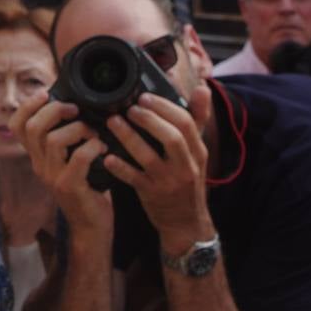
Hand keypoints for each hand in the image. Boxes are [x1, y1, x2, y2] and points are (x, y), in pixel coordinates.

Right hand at [11, 90, 113, 238]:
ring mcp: (52, 177)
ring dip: (78, 129)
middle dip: (54, 110)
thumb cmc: (86, 191)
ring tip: (93, 133)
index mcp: (37, 157)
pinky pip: (78, 157)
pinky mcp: (69, 186)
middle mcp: (39, 165)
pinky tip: (102, 147)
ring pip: (54, 140)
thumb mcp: (68, 163)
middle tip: (74, 109)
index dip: (28, 106)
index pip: (17, 126)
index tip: (47, 94)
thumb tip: (75, 109)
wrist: (91, 227)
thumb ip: (66, 142)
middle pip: (32, 128)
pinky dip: (93, 146)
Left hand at [100, 85, 214, 253]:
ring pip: (149, 156)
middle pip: (171, 137)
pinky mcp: (152, 194)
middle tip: (129, 107)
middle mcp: (186, 166)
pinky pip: (134, 179)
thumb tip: (202, 87)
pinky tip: (107, 157)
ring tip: (113, 122)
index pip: (186, 123)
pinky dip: (120, 167)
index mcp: (197, 151)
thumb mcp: (198, 152)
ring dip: (129, 137)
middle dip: (149, 119)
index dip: (165, 107)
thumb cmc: (188, 181)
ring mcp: (168, 181)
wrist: (186, 223)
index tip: (145, 96)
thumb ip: (197, 120)